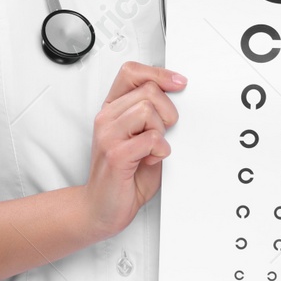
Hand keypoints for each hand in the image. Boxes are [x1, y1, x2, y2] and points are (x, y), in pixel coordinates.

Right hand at [80, 61, 186, 242]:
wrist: (101, 208)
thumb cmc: (123, 175)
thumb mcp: (139, 137)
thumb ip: (151, 116)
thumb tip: (176, 96)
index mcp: (112, 110)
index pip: (131, 72)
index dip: (159, 73)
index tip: (179, 83)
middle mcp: (107, 119)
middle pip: (148, 90)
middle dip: (168, 111)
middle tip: (164, 132)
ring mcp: (109, 136)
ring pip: (149, 110)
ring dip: (162, 131)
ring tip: (154, 148)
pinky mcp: (116, 155)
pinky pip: (151, 138)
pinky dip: (160, 150)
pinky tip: (151, 159)